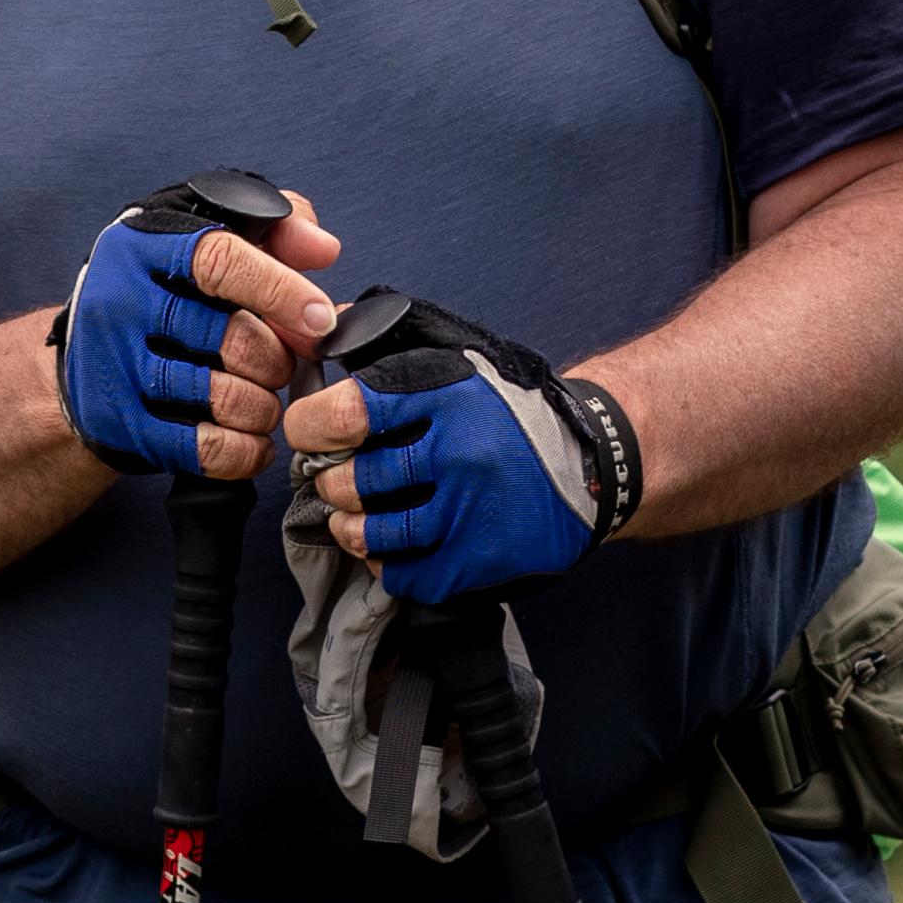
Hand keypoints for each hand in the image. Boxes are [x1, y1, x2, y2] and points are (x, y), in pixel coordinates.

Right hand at [55, 190, 343, 484]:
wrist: (86, 362)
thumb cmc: (165, 293)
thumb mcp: (207, 240)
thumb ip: (274, 230)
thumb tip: (322, 249)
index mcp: (143, 244)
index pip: (221, 261)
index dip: (282, 291)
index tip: (321, 319)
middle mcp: (118, 299)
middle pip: (233, 339)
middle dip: (277, 360)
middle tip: (280, 365)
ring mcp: (113, 365)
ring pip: (225, 397)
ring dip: (263, 407)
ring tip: (262, 401)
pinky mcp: (117, 423)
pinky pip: (206, 448)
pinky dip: (246, 451)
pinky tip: (252, 441)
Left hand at [284, 351, 617, 607]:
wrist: (594, 465)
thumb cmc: (514, 412)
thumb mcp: (463, 359)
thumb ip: (396, 343)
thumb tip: (329, 328)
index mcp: (448, 393)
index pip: (346, 412)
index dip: (311, 426)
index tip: (308, 434)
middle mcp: (460, 450)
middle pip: (352, 480)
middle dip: (332, 482)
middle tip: (339, 480)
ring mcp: (471, 510)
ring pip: (371, 533)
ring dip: (350, 528)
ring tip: (353, 518)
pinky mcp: (482, 558)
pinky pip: (404, 574)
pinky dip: (387, 564)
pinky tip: (391, 549)